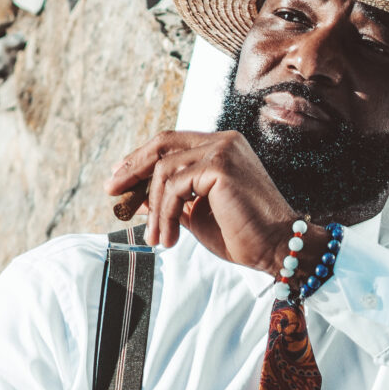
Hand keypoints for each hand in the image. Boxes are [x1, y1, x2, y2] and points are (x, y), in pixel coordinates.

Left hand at [106, 129, 318, 277]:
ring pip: (165, 171)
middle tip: (111, 192)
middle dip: (132, 168)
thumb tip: (135, 196)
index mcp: (220, 147)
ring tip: (157, 239)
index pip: (170, 143)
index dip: (139, 158)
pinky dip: (165, 214)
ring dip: (154, 209)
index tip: (118, 179)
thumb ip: (170, 200)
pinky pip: (174, 186)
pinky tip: (170, 237)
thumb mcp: (195, 214)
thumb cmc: (242, 235)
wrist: (277, 248)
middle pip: (162, 144)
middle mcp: (223, 141)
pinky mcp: (220, 166)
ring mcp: (223, 150)